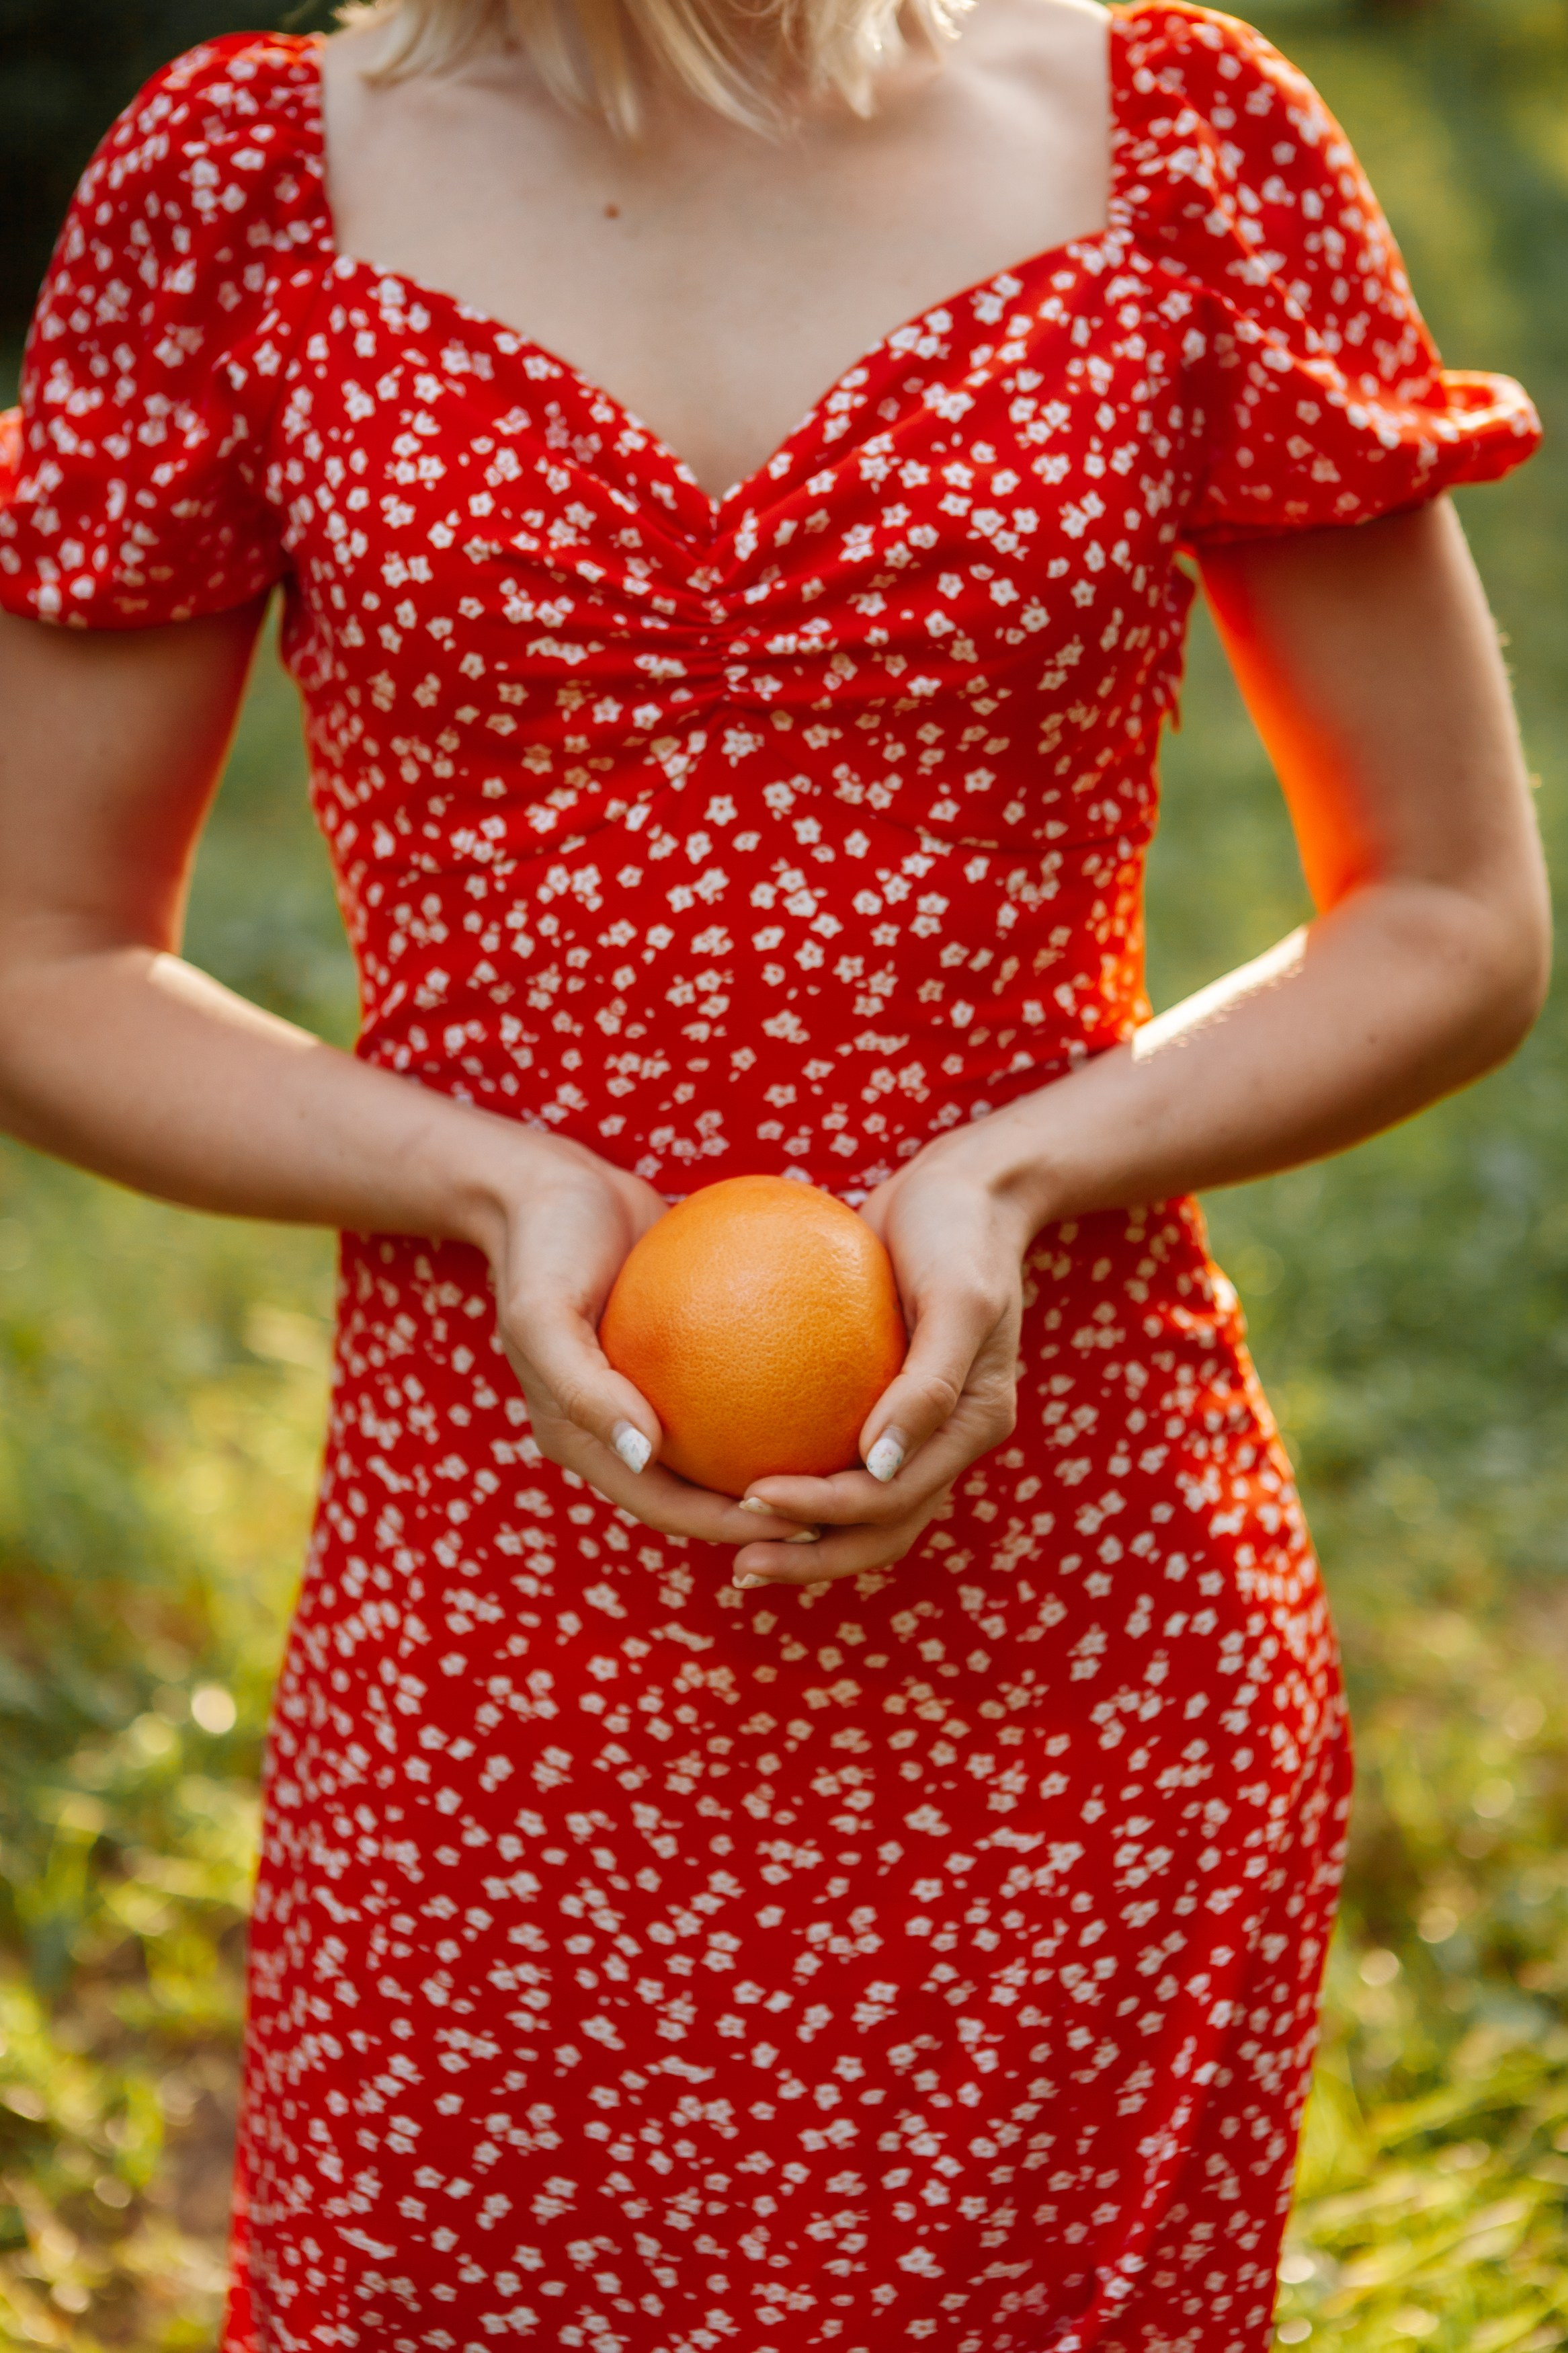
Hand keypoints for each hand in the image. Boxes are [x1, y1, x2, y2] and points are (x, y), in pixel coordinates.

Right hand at [473, 1133, 810, 1549]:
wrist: (546, 1184)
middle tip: (841, 1506)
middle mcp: (616, 1428)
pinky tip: (836, 1373)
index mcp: (581, 1439)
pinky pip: (734, 1380)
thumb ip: (584, 1388)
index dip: (727, 1526)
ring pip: (720, 1447)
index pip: (664, 1506)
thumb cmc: (543, 1244)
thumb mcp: (542, 1313)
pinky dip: (779, 1386)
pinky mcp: (676, 1354)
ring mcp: (646, 1393)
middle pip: (699, 1494)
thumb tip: (645, 1456)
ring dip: (776, 1464)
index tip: (799, 1523)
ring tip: (848, 1459)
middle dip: (765, 1514)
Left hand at [729, 1124, 1037, 1585]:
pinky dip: (798, 1472)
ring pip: (861, 1509)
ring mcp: (917, 1427)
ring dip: (803, 1537)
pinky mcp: (884, 1400)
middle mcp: (946, 1441)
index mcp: (971, 1427)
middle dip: (810, 1557)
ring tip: (731, 1539)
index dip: (825, 1516)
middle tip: (737, 1562)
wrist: (969, 1188)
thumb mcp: (959, 1296)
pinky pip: (838, 1453)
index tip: (752, 1497)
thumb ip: (929, 1384)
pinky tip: (730, 1463)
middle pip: (877, 1530)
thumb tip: (878, 1464)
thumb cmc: (960, 1231)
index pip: (891, 1501)